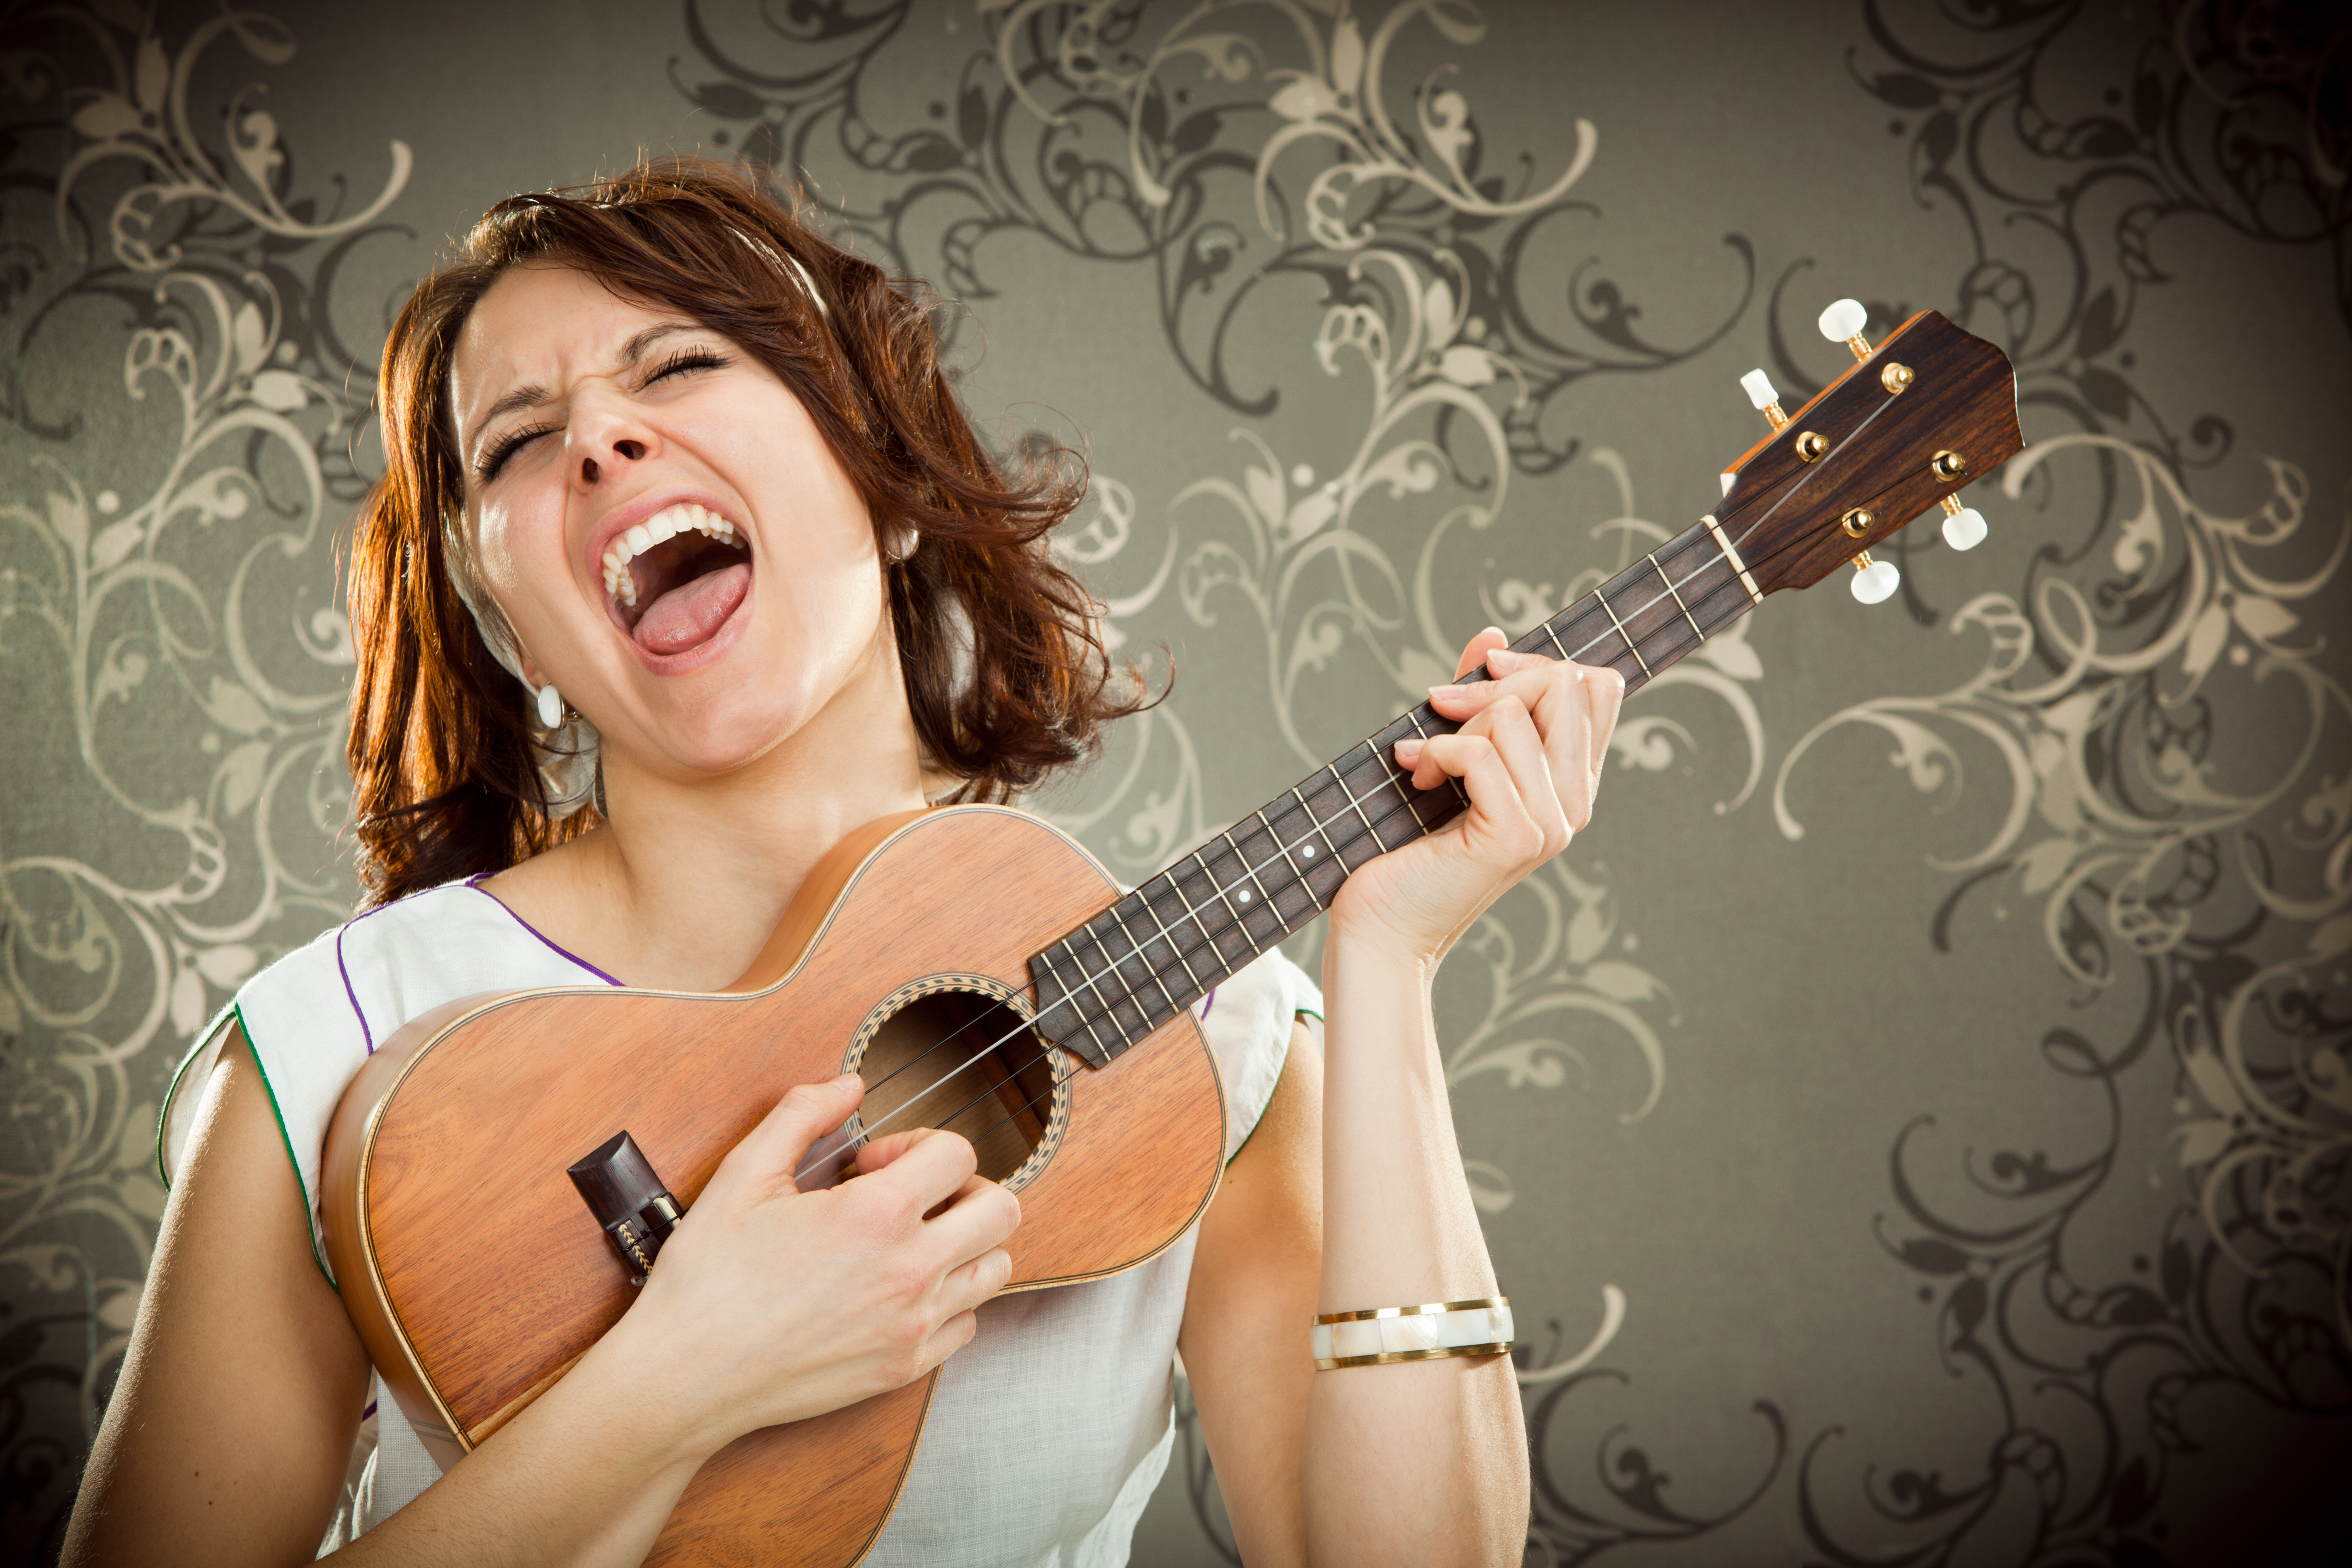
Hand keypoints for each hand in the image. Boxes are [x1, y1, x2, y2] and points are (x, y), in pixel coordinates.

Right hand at [608, 1074, 1018, 1454]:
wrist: (684, 1377)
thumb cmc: (707, 1280)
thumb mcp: (743, 1174)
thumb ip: (803, 1113)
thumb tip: (849, 1085)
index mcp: (875, 1216)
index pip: (957, 1152)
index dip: (918, 1142)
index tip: (876, 1162)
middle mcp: (909, 1273)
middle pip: (1000, 1209)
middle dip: (962, 1186)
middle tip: (911, 1194)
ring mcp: (913, 1326)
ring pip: (996, 1268)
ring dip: (965, 1241)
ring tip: (910, 1239)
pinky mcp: (904, 1368)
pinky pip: (968, 1323)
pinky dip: (949, 1299)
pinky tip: (900, 1289)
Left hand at [1327, 627, 1624, 964]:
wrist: (1382, 926)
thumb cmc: (1409, 846)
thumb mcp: (1452, 755)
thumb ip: (1478, 697)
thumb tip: (1492, 634)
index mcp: (1571, 784)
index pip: (1599, 689)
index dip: (1541, 663)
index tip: (1487, 672)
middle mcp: (1574, 804)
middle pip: (1566, 686)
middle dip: (1493, 682)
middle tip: (1440, 710)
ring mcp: (1551, 823)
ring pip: (1515, 715)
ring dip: (1453, 725)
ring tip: (1424, 761)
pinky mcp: (1515, 836)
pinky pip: (1480, 752)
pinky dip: (1437, 751)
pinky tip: (1415, 774)